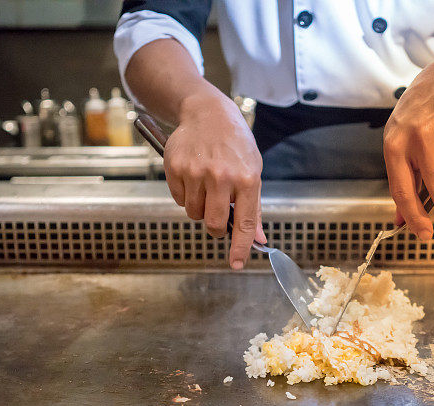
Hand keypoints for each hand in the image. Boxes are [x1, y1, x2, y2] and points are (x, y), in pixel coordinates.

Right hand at [164, 93, 265, 268]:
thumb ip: (254, 208)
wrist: (207, 113)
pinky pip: (179, 200)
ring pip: (194, 213)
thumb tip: (258, 240)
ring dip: (200, 209)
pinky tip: (193, 176)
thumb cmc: (235, 144)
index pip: (244, 223)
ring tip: (207, 186)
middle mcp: (221, 176)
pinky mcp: (175, 168)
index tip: (236, 263)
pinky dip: (186, 195)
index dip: (240, 247)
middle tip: (217, 217)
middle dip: (215, 228)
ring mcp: (196, 172)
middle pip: (213, 224)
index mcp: (247, 178)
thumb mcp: (253, 171)